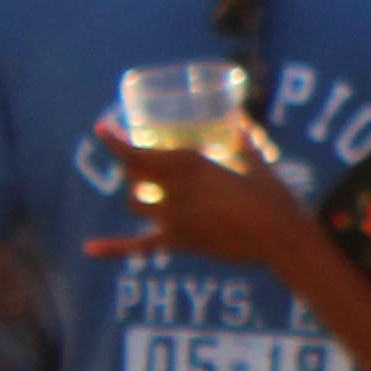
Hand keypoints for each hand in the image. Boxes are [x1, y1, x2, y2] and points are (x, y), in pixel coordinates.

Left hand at [84, 128, 306, 266]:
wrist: (281, 238)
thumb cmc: (274, 198)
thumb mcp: (258, 165)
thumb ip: (244, 144)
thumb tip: (240, 122)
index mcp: (188, 164)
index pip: (137, 152)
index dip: (114, 140)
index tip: (100, 128)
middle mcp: (173, 189)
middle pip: (132, 176)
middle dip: (133, 169)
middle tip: (143, 164)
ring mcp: (172, 218)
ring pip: (135, 206)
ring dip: (137, 198)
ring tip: (151, 196)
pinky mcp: (179, 242)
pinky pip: (139, 245)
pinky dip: (113, 247)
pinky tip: (89, 248)